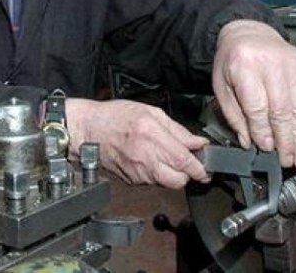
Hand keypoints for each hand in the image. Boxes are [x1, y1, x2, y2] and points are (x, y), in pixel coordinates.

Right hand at [65, 98, 209, 188]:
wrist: (88, 130)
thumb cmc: (115, 117)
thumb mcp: (150, 112)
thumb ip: (176, 129)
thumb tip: (197, 142)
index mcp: (152, 135)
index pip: (184, 160)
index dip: (200, 166)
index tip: (207, 165)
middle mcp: (146, 157)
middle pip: (179, 180)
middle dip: (188, 173)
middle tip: (189, 162)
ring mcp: (138, 172)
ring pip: (168, 183)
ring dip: (173, 174)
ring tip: (167, 157)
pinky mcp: (132, 181)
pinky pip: (154, 182)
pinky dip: (158, 174)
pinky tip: (152, 160)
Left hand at [212, 19, 295, 168]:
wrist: (250, 34)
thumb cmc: (233, 62)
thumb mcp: (223, 86)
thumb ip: (235, 115)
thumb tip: (249, 143)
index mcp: (244, 66)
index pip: (257, 105)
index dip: (263, 131)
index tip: (267, 149)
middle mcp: (272, 64)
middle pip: (282, 109)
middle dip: (286, 140)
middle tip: (288, 162)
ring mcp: (293, 65)